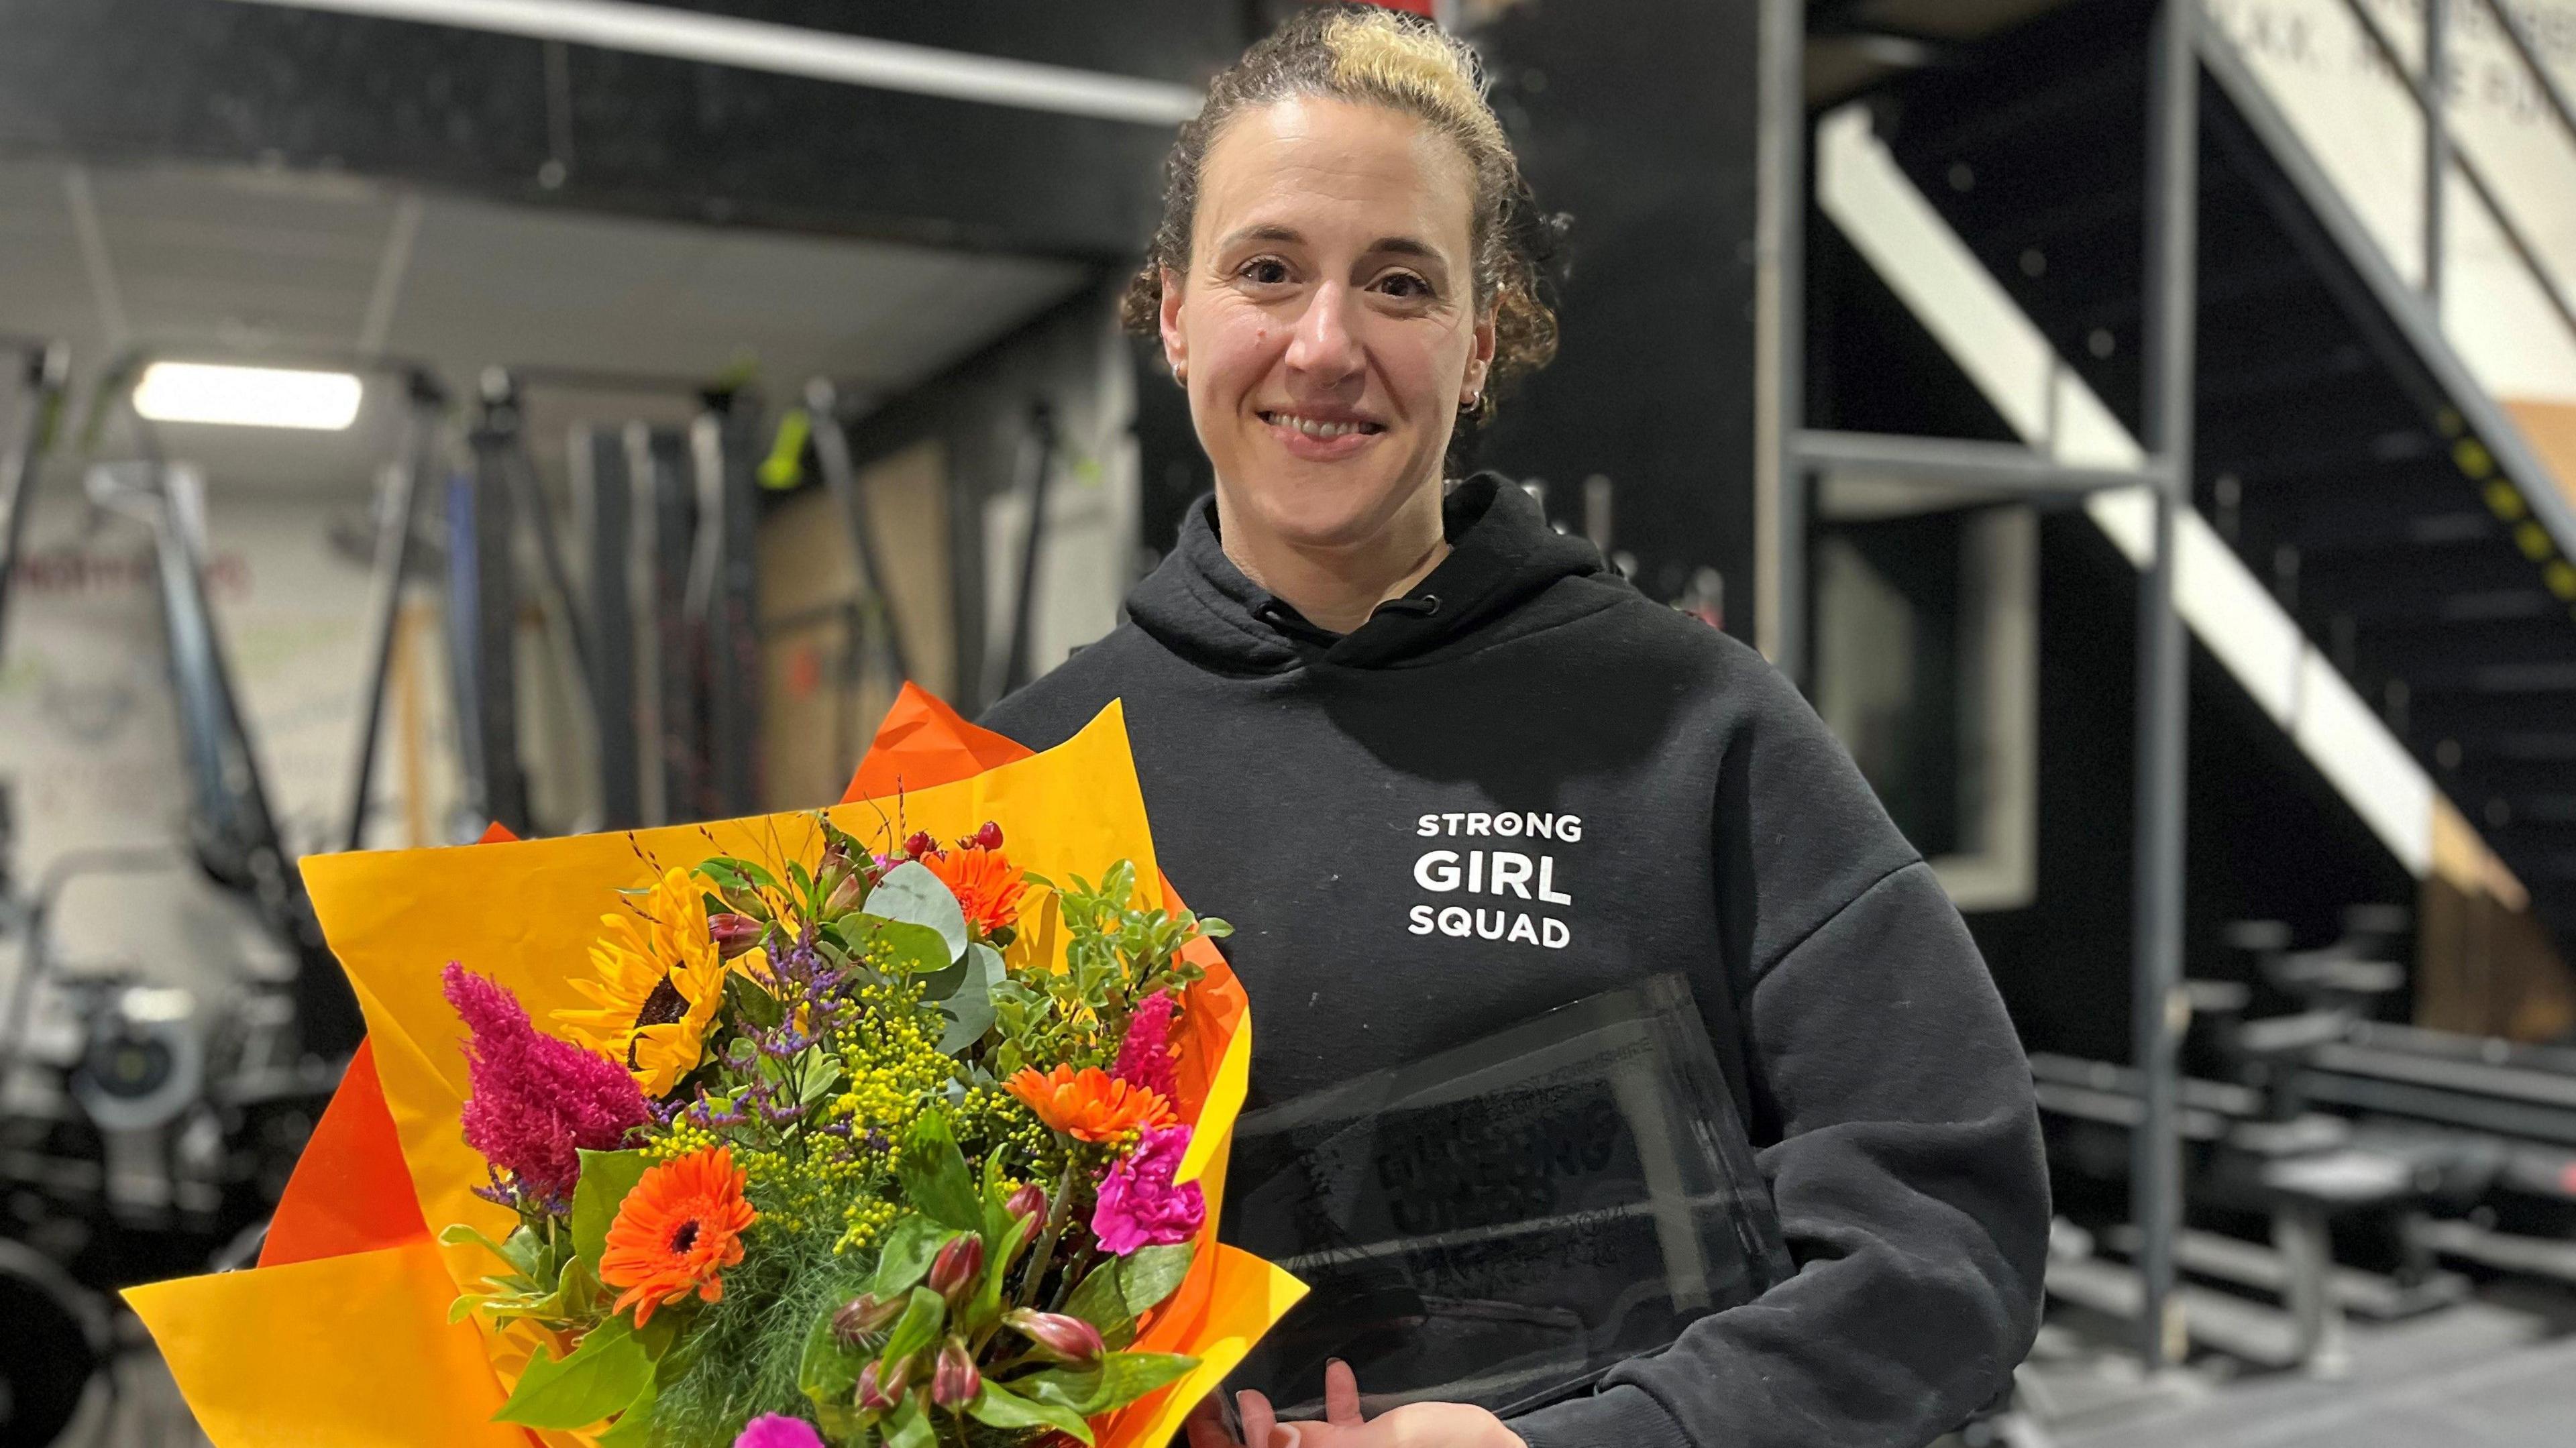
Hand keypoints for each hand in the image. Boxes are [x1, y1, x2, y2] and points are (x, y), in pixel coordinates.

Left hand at [1184, 1361, 1523, 1447]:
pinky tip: (1339, 1378)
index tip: (1202, 1413)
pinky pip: (1345, 1441)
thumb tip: (1275, 1440)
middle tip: (1233, 1402)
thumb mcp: (1394, 1441)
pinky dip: (1338, 1414)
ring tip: (1268, 1396)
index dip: (1227, 1447)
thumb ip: (1333, 1444)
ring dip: (1285, 1427)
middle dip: (1251, 1439)